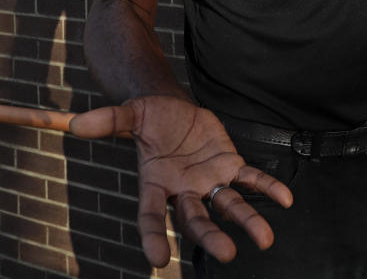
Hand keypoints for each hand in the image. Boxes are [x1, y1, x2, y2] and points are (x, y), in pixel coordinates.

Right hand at [69, 95, 293, 267]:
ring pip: (229, 205)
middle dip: (211, 237)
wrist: (172, 108)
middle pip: (197, 218)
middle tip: (228, 255)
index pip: (152, 215)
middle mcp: (183, 189)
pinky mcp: (229, 165)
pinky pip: (251, 179)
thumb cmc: (149, 117)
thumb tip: (77, 124)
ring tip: (266, 240)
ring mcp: (208, 180)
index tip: (157, 261)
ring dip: (248, 221)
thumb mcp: (131, 113)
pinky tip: (286, 200)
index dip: (154, 236)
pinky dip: (268, 188)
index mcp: (155, 184)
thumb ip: (110, 120)